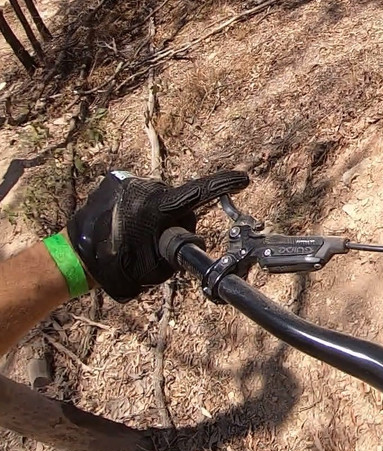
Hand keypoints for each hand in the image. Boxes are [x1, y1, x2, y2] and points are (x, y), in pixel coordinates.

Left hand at [67, 171, 249, 301]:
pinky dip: (137, 209)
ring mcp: (129, 183)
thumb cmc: (113, 268)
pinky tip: (123, 227)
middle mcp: (146, 189)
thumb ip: (178, 255)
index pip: (199, 193)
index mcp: (157, 208)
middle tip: (159, 243)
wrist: (72, 259)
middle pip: (179, 202)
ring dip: (155, 215)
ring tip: (135, 238)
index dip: (224, 185)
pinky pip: (138, 194)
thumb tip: (192, 242)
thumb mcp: (154, 271)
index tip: (243, 179)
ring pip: (158, 198)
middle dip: (177, 220)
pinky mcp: (114, 182)